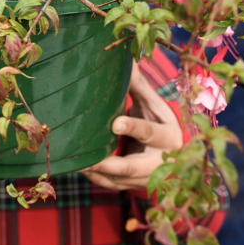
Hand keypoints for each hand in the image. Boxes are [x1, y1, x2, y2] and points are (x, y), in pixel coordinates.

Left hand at [82, 64, 183, 190]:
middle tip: (86, 159)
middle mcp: (159, 162)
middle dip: (108, 165)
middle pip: (131, 168)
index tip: (115, 124)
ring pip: (116, 180)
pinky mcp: (131, 187)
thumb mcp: (153, 105)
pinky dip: (93, 177)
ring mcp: (144, 179)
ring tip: (72, 162)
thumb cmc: (158, 122)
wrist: (170, 154)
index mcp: (168, 137)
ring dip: (94, 172)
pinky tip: (76, 167)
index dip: (133, 128)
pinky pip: (109, 184)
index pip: (150, 132)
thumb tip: (125, 57)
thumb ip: (138, 86)